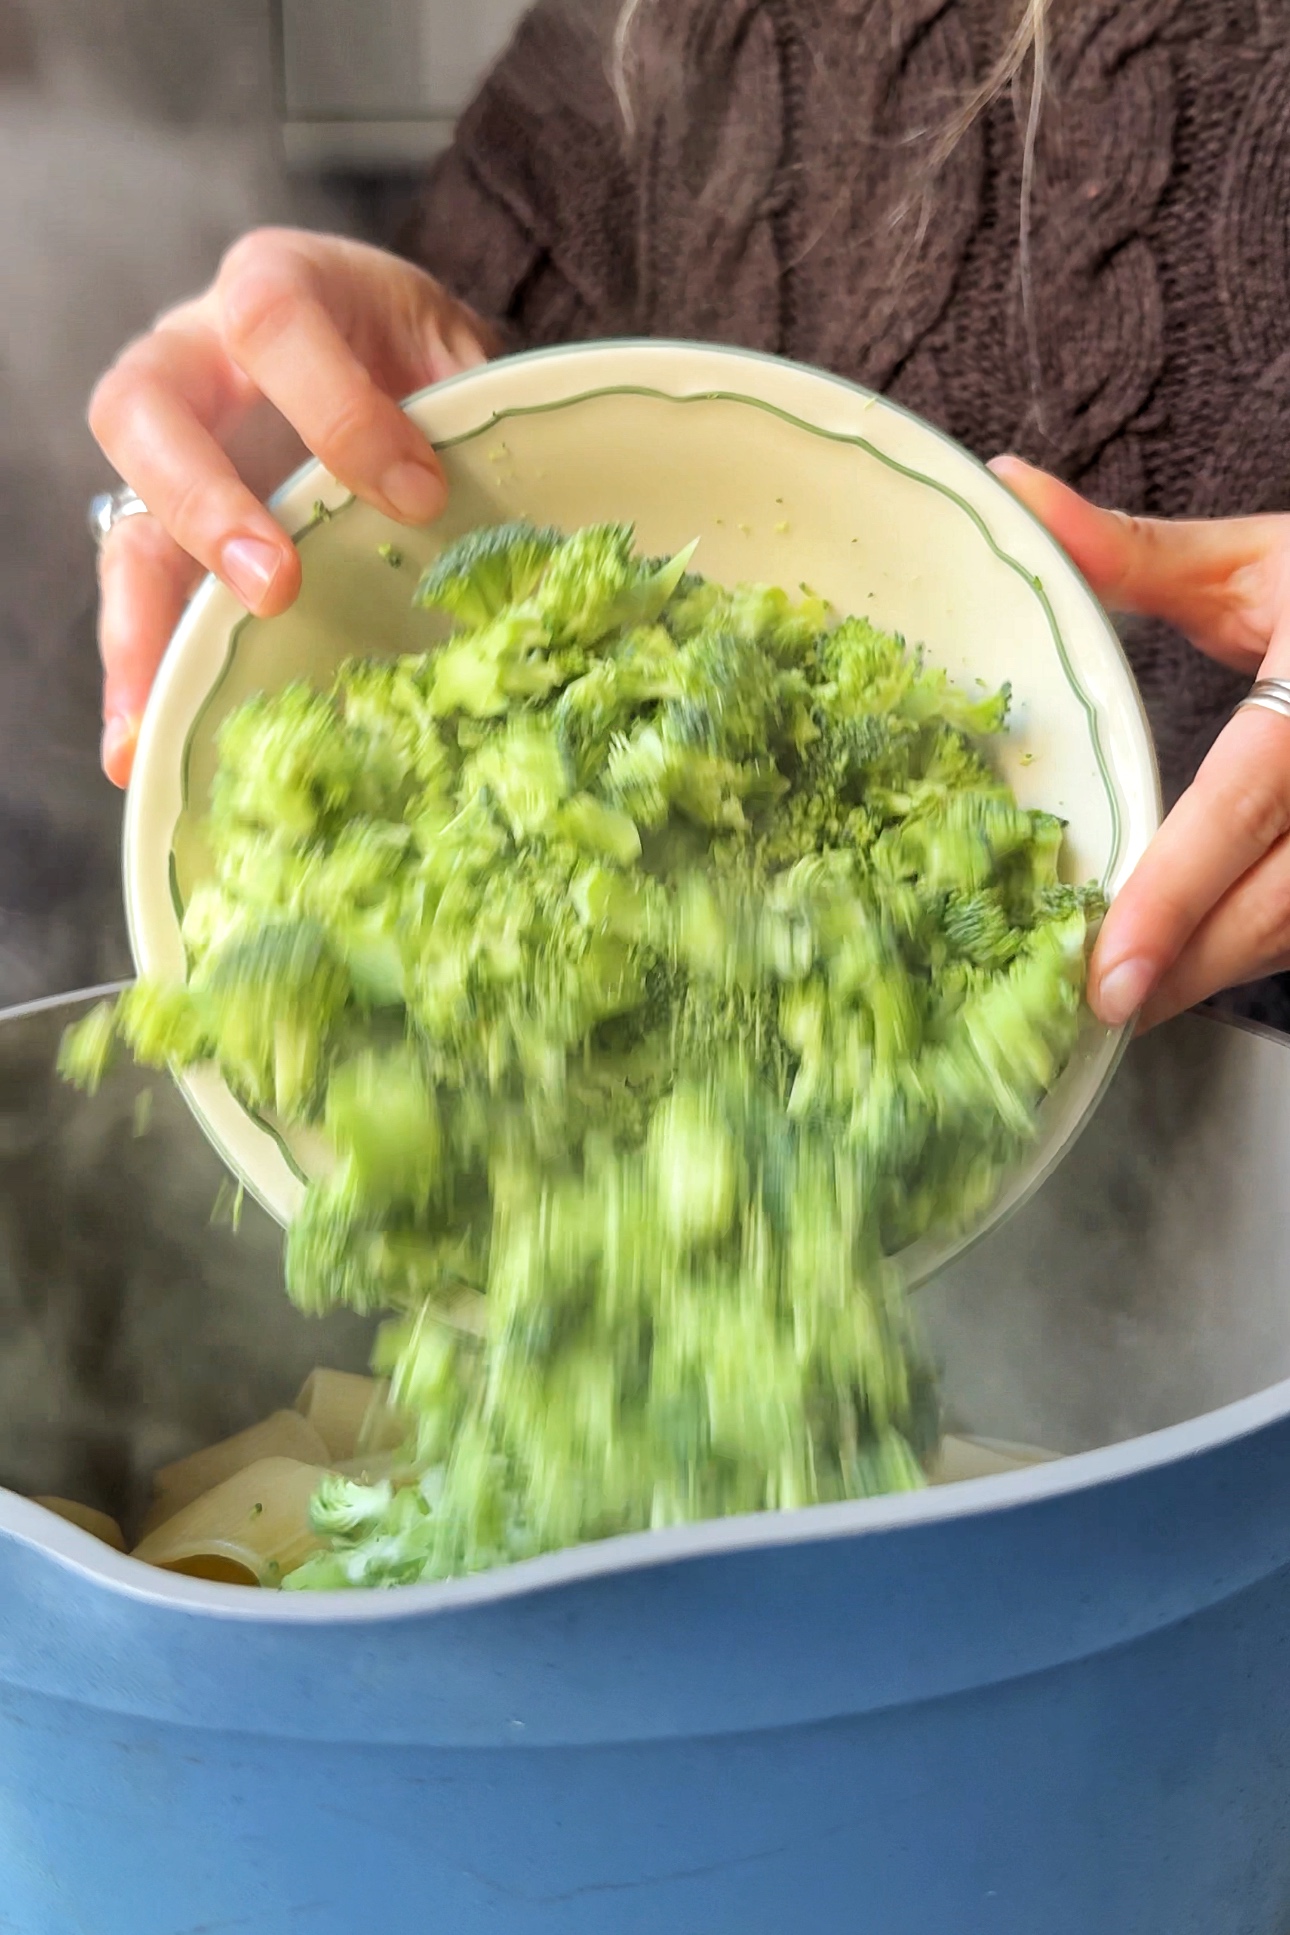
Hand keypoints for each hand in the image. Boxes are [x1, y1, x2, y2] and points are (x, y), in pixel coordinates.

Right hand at [90, 228, 495, 786]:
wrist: (393, 360)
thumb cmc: (422, 358)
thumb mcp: (457, 352)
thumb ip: (471, 406)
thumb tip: (503, 514)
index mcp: (277, 286)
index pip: (274, 317)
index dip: (337, 403)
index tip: (418, 492)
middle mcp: (193, 358)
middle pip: (148, 409)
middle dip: (207, 503)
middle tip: (275, 586)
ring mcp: (165, 452)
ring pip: (125, 517)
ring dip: (146, 618)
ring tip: (160, 710)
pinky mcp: (162, 532)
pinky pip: (133, 598)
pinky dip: (136, 674)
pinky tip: (137, 745)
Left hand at [991, 455, 1289, 1030]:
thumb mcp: (1262, 562)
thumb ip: (1135, 552)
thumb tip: (1009, 489)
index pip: (1242, 803)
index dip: (1174, 893)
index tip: (1110, 968)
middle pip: (1277, 901)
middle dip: (1185, 967)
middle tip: (1093, 1011)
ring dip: (1216, 972)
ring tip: (1127, 1003)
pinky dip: (1254, 951)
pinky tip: (1191, 969)